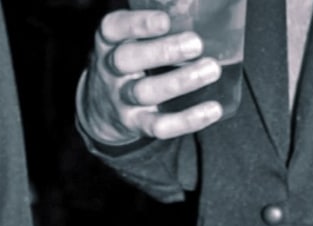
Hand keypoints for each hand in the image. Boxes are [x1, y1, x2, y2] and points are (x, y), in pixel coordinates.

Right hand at [79, 9, 224, 145]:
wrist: (100, 109)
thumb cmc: (128, 61)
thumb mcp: (129, 40)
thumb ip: (152, 28)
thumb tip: (196, 6)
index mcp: (109, 42)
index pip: (113, 29)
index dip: (137, 24)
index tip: (164, 21)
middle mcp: (111, 70)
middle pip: (127, 60)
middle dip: (162, 51)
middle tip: (195, 43)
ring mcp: (121, 99)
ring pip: (145, 92)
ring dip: (180, 81)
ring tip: (211, 69)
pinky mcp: (136, 124)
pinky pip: (160, 126)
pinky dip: (188, 120)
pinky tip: (212, 109)